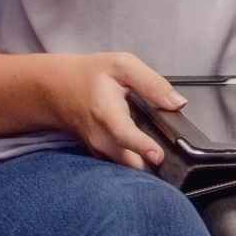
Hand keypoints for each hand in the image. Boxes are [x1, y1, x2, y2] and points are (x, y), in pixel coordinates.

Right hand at [44, 51, 183, 169]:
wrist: (57, 89)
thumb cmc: (90, 76)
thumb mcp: (122, 65)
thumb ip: (152, 83)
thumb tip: (178, 102)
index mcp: (107, 112)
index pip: (123, 135)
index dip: (142, 146)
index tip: (158, 156)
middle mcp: (100, 138)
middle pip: (128, 163)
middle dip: (152, 166)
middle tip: (175, 158)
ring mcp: (98, 151)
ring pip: (126, 170)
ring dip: (147, 168)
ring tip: (166, 158)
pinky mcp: (100, 156)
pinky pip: (122, 167)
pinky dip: (137, 164)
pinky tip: (149, 154)